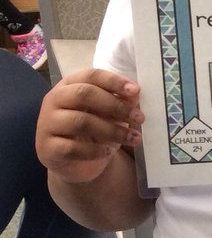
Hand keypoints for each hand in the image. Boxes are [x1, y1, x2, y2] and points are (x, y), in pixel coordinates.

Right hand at [36, 69, 143, 183]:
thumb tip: (135, 96)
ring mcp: (47, 124)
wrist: (76, 162)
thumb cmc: (94, 130)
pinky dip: (95, 150)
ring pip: (81, 121)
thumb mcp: (109, 113)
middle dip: (116, 105)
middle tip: (139, 117)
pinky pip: (72, 148)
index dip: (114, 81)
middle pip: (84, 94)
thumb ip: (120, 102)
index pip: (90, 75)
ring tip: (132, 138)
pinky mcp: (48, 148)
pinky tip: (108, 152)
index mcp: (69, 85)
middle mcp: (54, 101)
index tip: (136, 91)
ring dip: (112, 130)